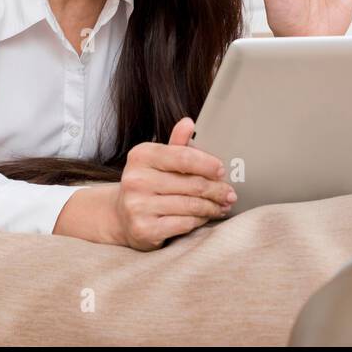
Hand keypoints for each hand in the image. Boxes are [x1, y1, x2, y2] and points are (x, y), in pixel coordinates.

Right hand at [111, 117, 235, 250]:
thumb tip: (188, 123)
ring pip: (191, 205)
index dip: (208, 164)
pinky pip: (184, 224)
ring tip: (223, 206)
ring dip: (212, 206)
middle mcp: (136, 180)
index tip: (222, 170)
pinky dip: (200, 220)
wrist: (121, 216)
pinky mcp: (144, 229)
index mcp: (141, 156)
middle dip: (217, 189)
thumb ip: (176, 144)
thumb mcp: (158, 160)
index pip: (183, 157)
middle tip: (230, 193)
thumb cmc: (147, 184)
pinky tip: (206, 217)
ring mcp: (138, 206)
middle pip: (192, 184)